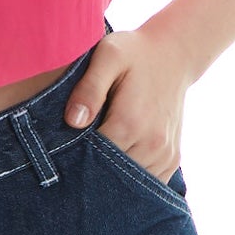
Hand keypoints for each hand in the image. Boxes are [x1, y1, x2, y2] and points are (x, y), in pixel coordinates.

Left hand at [62, 26, 192, 184]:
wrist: (174, 54)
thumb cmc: (135, 53)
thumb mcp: (108, 56)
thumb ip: (89, 88)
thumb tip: (73, 121)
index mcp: (131, 121)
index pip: (93, 157)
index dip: (74, 155)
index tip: (61, 146)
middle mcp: (152, 143)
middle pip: (110, 172)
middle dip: (90, 166)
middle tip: (73, 155)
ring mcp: (165, 154)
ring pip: (128, 182)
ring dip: (111, 174)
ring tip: (95, 156)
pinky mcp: (172, 159)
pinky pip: (147, 182)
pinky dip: (130, 177)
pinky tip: (116, 161)